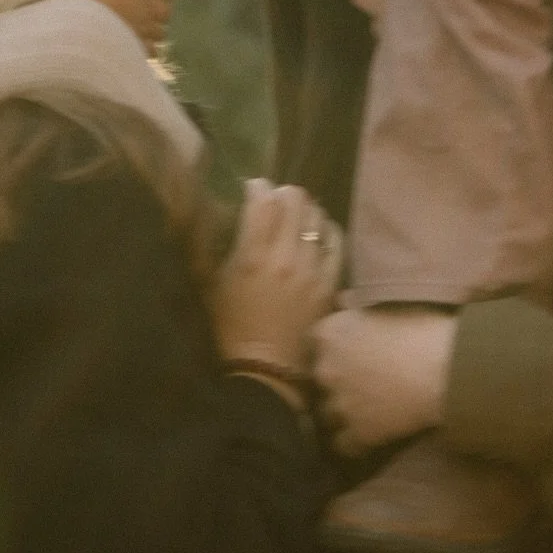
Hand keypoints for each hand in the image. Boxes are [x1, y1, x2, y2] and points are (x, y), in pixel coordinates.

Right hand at [209, 181, 341, 372]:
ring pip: (316, 216)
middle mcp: (285, 256)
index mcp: (252, 255)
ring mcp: (311, 269)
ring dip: (304, 209)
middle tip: (276, 201)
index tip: (253, 189)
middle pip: (294, 200)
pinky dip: (326, 229)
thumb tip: (240, 210)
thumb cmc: (232, 323)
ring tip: (296, 216)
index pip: (262, 199)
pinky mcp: (329, 283)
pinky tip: (318, 231)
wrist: (266, 366)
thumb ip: (229, 242)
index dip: (258, 187)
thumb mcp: (216, 280)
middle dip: (283, 193)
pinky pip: (335, 241)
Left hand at [312, 307, 456, 457]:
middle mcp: (325, 368)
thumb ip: (356, 306)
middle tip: (361, 384)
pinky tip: (370, 437)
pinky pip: (343, 445)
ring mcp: (339, 404)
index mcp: (329, 333)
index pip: (314, 344)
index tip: (348, 355)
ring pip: (327, 415)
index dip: (332, 351)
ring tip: (366, 412)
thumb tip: (341, 300)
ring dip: (342, 415)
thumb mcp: (386, 306)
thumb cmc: (421, 328)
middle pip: (318, 380)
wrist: (446, 368)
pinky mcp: (358, 433)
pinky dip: (354, 443)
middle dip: (335, 383)